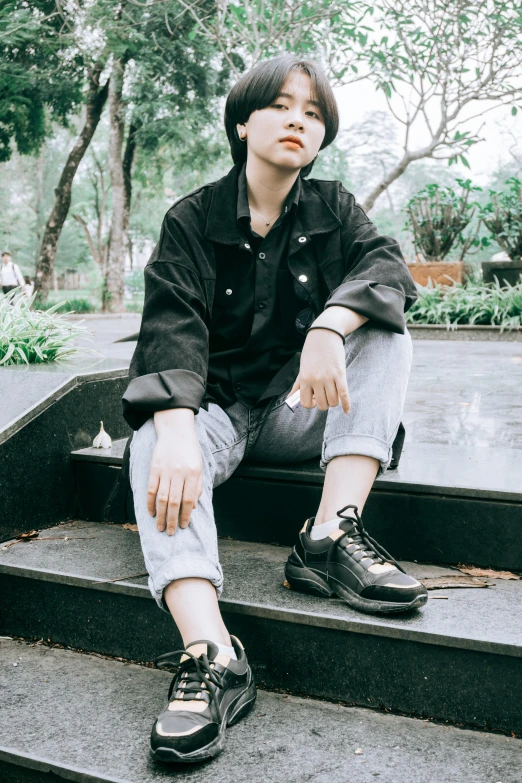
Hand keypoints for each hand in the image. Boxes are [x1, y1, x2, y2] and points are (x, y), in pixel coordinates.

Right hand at [147, 414, 203, 534]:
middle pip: (174, 502)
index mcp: (193, 473)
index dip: (186, 515)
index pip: (189, 500)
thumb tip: (194, 506)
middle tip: (170, 533)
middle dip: (172, 520)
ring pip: (161, 498)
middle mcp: (179, 473)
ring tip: (160, 527)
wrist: (176, 430)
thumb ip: (197, 486)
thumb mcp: (199, 466)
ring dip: (160, 515)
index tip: (184, 526)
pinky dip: (150, 502)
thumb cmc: (190, 450)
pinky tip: (150, 512)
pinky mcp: (154, 468)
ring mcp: (165, 470)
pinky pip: (151, 489)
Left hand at [287, 329, 350, 412]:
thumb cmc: (312, 352)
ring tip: (332, 395)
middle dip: (323, 403)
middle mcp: (316, 380)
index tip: (314, 398)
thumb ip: (297, 385)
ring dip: (333, 402)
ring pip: (333, 402)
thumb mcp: (302, 368)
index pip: (306, 403)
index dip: (310, 404)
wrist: (324, 335)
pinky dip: (346, 405)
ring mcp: (329, 378)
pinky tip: (346, 411)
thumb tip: (289, 399)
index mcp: (305, 379)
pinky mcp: (341, 375)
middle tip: (324, 395)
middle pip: (321, 404)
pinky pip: (344, 395)